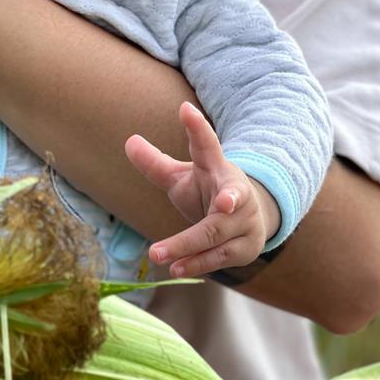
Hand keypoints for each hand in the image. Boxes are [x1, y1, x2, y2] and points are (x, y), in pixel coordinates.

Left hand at [125, 102, 280, 276]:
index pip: (207, 144)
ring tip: (157, 255)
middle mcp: (235, 191)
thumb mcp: (183, 177)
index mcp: (217, 167)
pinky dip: (197, 263)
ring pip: (215, 235)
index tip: (184, 109)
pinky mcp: (247, 245)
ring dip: (186, 247)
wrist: (250, 217)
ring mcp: (245, 220)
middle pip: (212, 210)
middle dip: (187, 229)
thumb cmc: (208, 192)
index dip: (197, 127)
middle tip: (160, 241)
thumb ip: (156, 164)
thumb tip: (128, 141)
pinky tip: (176, 269)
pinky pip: (220, 256)